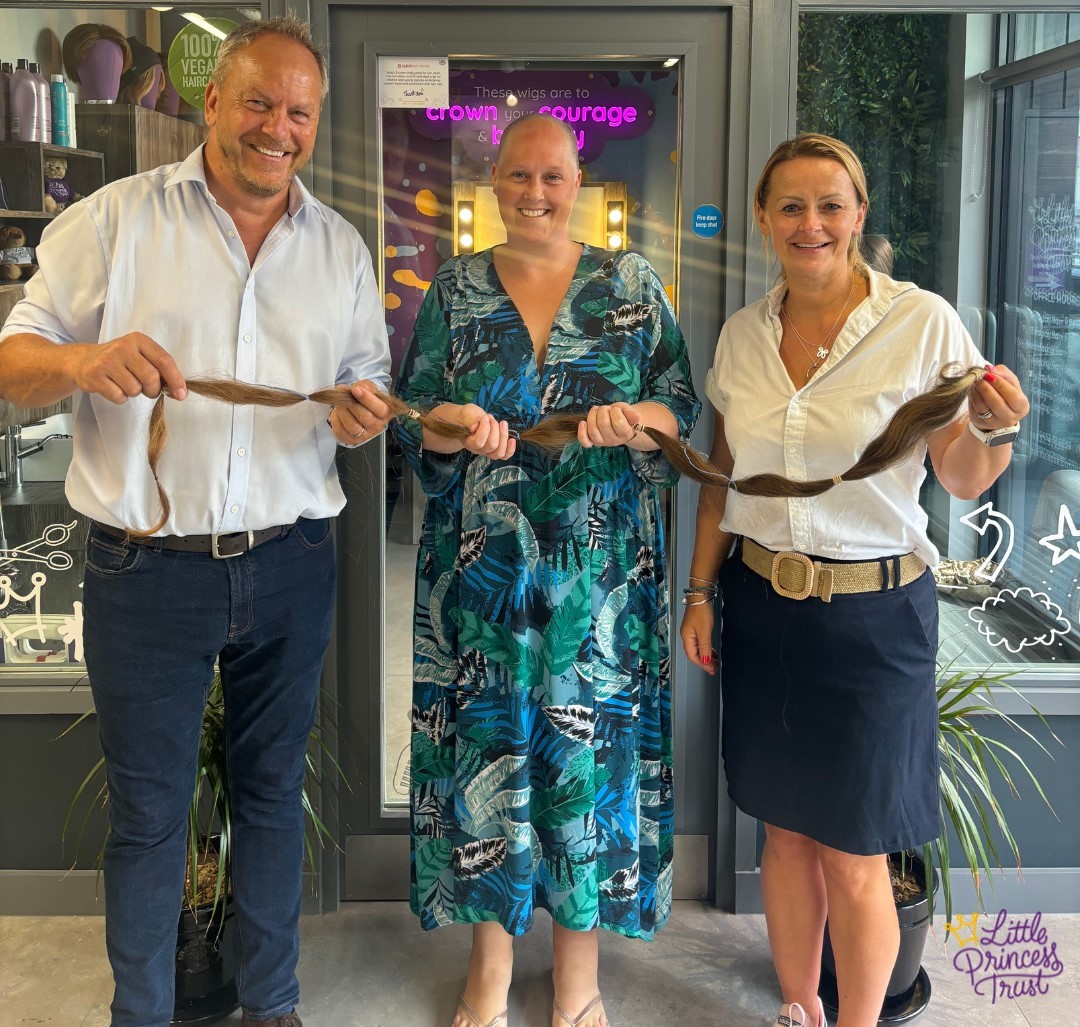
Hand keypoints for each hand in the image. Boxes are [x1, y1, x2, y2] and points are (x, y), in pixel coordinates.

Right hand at [71, 332, 185, 403]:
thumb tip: (180, 392)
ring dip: (135, 393)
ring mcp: (107, 361)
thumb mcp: (140, 356)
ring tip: (126, 383)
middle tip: (148, 390)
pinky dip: (120, 398)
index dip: (176, 380)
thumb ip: (160, 369)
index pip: (164, 361)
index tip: (181, 394)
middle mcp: (123, 347)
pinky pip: (119, 397)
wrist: (84, 361)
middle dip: (153, 390)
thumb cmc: (120, 361)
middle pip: (151, 377)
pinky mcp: (95, 376)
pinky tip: (113, 387)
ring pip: (135, 389)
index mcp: (138, 340)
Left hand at [329, 381, 392, 443]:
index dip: (367, 399)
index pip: (380, 409)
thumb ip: (365, 386)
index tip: (355, 390)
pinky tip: (337, 413)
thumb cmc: (366, 398)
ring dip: (343, 412)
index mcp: (386, 413)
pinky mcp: (352, 440)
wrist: (359, 409)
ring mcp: (365, 435)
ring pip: (353, 426)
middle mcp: (377, 426)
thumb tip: (359, 388)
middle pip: (365, 417)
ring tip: (339, 403)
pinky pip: (341, 431)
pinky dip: (336, 420)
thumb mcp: (369, 388)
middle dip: (352, 404)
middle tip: (343, 394)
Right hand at [459, 403, 516, 459]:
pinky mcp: (496, 450)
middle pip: (492, 445)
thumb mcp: (466, 413)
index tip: (485, 417)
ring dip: (504, 436)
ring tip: (502, 423)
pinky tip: (512, 439)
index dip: (485, 428)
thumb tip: (475, 427)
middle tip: (491, 418)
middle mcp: (478, 450)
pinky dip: (510, 449)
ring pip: (499, 452)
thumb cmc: (467, 416)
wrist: (470, 419)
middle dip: (495, 428)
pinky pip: (505, 455)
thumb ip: (470, 420)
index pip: (478, 442)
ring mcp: (488, 452)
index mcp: (468, 442)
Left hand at [577, 402, 641, 448]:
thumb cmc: (624, 416)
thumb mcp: (628, 411)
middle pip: (603, 424)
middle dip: (603, 411)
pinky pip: (585, 442)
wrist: (620, 424)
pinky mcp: (593, 442)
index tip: (616, 409)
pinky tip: (582, 423)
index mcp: (625, 433)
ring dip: (592, 416)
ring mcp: (603, 442)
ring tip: (596, 410)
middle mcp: (614, 441)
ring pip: (593, 430)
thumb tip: (637, 417)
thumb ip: (631, 414)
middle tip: (606, 409)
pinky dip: (582, 433)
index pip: (618, 423)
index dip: (615, 412)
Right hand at [680, 603, 716, 675]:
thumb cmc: (700, 610)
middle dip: (704, 662)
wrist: (701, 596)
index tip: (711, 669)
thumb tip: (704, 660)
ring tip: (714, 662)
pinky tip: (711, 651)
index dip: (702, 664)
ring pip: (697, 649)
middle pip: (694, 654)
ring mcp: (691, 632)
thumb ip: (705, 647)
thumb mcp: (704, 631)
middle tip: (714, 668)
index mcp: (686, 637)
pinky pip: (700, 643)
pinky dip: (706, 649)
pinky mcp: (696, 628)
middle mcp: (687, 636)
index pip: (693, 656)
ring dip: (706, 656)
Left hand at [970, 364, 1028, 429]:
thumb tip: (990, 369)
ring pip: (983, 406)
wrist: (996, 412)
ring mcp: (994, 422)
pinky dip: (972, 397)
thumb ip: (1004, 373)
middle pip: (997, 403)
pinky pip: (974, 409)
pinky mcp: (980, 422)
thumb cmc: (1006, 394)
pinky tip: (972, 390)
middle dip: (987, 388)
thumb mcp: (1010, 382)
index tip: (990, 374)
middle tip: (980, 378)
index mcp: (1022, 407)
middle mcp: (1010, 417)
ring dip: (977, 391)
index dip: (1001, 384)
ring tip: (975, 382)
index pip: (1013, 396)